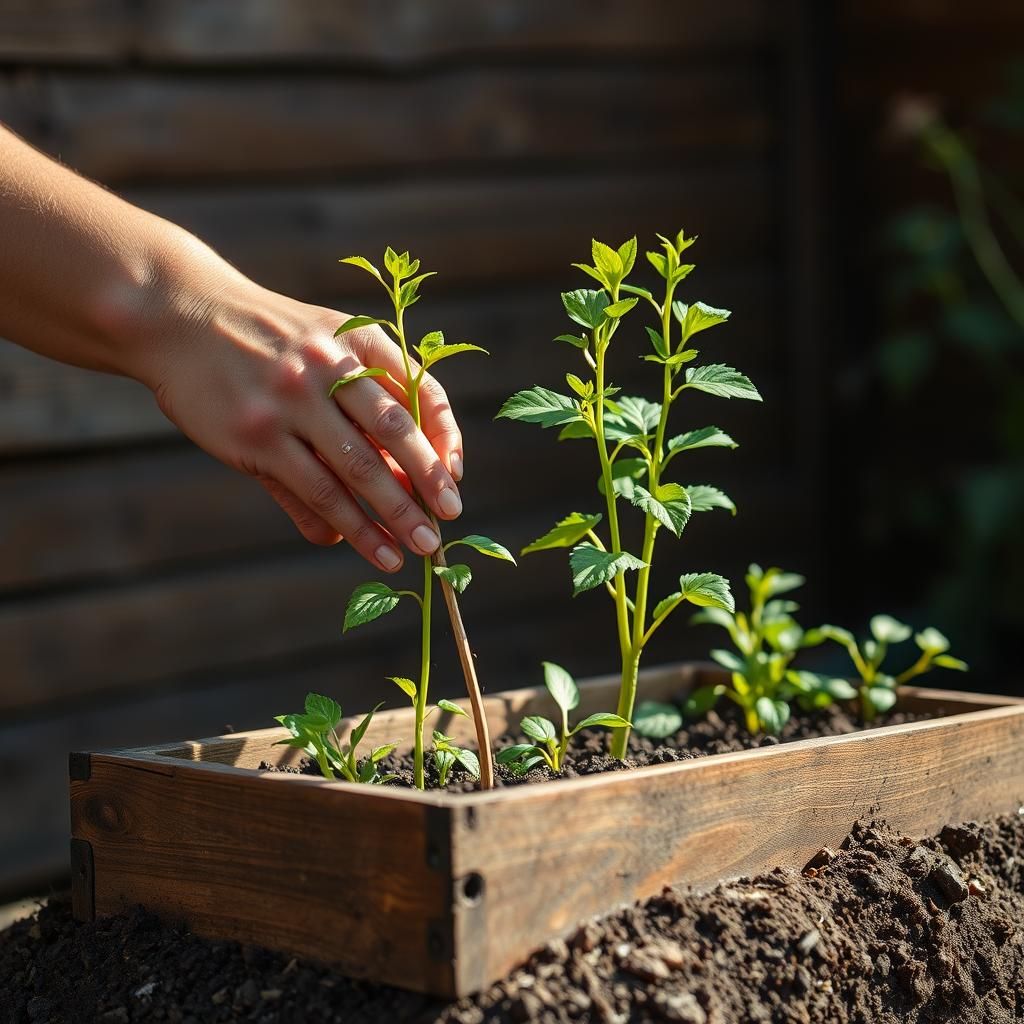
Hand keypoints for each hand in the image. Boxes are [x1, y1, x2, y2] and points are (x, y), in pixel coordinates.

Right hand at [130, 253, 463, 573]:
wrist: (182, 317)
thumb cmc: (267, 340)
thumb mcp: (324, 344)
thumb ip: (366, 398)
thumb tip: (403, 479)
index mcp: (358, 340)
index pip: (421, 391)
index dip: (445, 437)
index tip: (455, 474)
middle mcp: (329, 367)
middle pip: (395, 434)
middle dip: (427, 484)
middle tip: (446, 523)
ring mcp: (291, 403)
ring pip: (356, 471)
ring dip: (391, 517)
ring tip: (415, 552)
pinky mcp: (256, 438)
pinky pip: (311, 491)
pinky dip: (344, 525)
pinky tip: (363, 547)